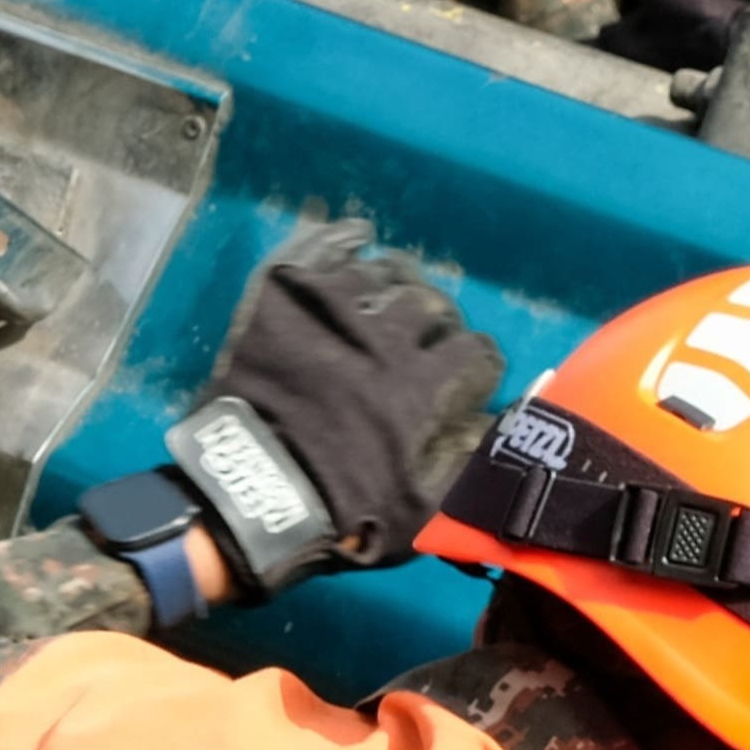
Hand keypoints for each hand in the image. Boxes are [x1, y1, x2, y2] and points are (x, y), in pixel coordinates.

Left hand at [181, 230, 499, 595]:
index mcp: (424, 385)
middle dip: (437, 325)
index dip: (478, 366)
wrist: (248, 493)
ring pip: (384, 276)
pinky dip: (346, 239)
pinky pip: (325, 248)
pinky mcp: (286, 296)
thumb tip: (501, 429)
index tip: (470, 377)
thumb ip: (469, 465)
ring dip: (395, 289)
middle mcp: (387, 336)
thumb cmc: (339, 512)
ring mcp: (334, 309)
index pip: (476, 353)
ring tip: (388, 301)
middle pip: (432, 307)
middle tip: (424, 341)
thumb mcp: (420, 509)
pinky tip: (358, 238)